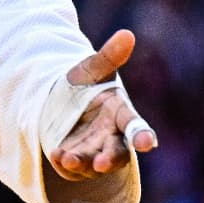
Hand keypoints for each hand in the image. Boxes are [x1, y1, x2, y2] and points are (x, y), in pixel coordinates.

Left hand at [48, 29, 157, 180]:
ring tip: (68, 158)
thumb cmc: (82, 86)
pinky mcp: (74, 161)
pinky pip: (71, 169)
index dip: (143, 136)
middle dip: (111, 160)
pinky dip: (64, 164)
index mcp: (120, 115)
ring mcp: (92, 152)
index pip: (136, 128)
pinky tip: (56, 155)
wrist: (55, 102)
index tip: (148, 143)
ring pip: (93, 165)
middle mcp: (110, 138)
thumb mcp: (90, 69)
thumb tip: (127, 34)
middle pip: (118, 154)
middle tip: (103, 163)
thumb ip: (108, 56)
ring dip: (83, 163)